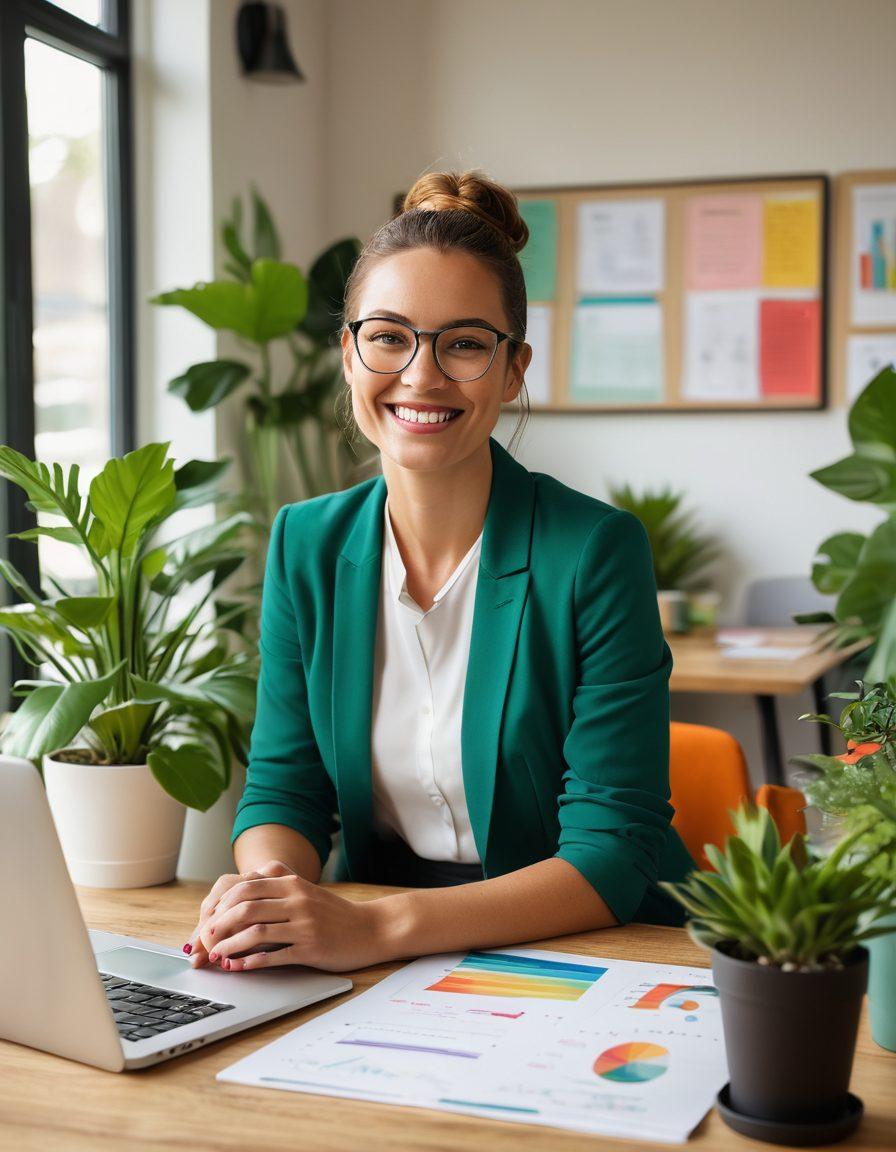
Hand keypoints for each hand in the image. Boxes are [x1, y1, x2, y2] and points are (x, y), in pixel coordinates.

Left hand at [196, 862, 392, 972]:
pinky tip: (238, 967)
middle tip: (204, 940)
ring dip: (229, 946)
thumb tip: (237, 902)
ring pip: (255, 932)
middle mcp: (297, 899)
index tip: (208, 919)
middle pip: (245, 907)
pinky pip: (273, 956)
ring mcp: (304, 924)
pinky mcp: (311, 948)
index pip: (245, 887)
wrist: (371, 928)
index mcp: (293, 883)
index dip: (221, 904)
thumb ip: (277, 890)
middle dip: (218, 925)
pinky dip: (250, 963)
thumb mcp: (306, 891)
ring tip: (216, 956)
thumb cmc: (334, 914)